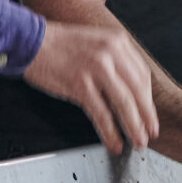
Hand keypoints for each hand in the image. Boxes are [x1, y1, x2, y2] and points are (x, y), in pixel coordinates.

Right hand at [21, 22, 158, 153]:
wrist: (30, 40)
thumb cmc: (59, 45)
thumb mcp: (95, 42)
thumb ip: (113, 60)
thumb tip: (127, 90)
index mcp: (117, 41)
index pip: (142, 75)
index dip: (147, 98)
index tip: (149, 112)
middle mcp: (111, 53)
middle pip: (138, 90)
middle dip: (146, 116)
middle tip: (150, 132)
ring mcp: (96, 68)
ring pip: (124, 103)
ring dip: (134, 126)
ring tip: (138, 142)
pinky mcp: (80, 84)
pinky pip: (101, 113)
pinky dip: (110, 131)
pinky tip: (114, 142)